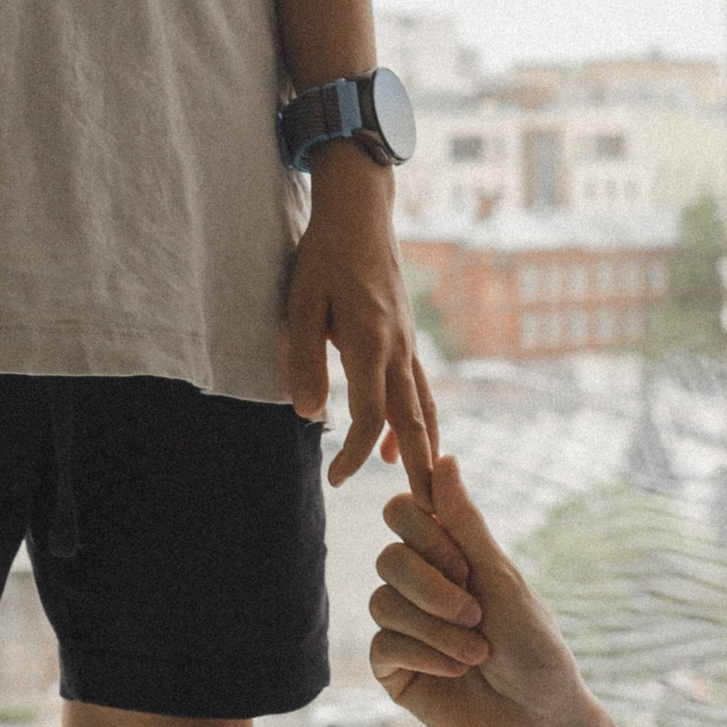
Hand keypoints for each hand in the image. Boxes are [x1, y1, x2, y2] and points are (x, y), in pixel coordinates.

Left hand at [283, 149, 437, 493]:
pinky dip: (416, 423)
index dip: (354, 453)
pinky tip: (398, 444)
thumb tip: (308, 415)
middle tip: (425, 514)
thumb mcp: (301, 302)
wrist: (361, 212)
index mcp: (371, 342)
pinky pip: (419, 390)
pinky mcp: (408, 339)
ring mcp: (409, 344)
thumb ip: (304, 360)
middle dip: (418, 471)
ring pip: (425, 409)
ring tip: (422, 490)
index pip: (368, 416)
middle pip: (414, 423)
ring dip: (423, 451)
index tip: (337, 480)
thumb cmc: (324, 254)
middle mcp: (399, 349)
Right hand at [369, 458, 591, 726]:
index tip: (464, 561)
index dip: (426, 531)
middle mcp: (419, 587)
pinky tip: (457, 672)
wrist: (541, 720)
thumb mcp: (502, 579)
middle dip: (435, 586)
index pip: (404, 513)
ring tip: (477, 652)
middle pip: (389, 556)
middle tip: (476, 613)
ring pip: (384, 601)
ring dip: (438, 627)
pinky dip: (427, 654)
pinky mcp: (393, 669)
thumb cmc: (534, 648)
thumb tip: (444, 458)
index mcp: (448, 556)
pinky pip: (384, 643)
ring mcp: (403, 627)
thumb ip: (465, 524)